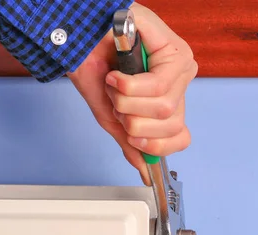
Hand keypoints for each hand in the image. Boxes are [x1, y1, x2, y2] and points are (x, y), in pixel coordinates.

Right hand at [67, 2, 197, 184]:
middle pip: (170, 124)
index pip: (181, 137)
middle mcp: (179, 81)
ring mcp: (179, 63)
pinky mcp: (173, 46)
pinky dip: (127, 86)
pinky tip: (117, 73)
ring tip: (115, 83)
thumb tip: (145, 171)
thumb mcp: (112, 116)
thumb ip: (130, 143)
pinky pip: (157, 86)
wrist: (76, 40)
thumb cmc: (95, 67)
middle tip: (118, 102)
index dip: (154, 144)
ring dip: (126, 101)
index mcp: (171, 98)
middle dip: (133, 120)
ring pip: (163, 107)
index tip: (132, 136)